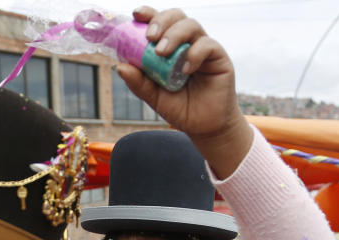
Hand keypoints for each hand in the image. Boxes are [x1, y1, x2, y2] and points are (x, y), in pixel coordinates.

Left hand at [120, 7, 252, 177]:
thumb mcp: (154, 96)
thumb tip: (119, 66)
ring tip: (162, 52)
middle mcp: (186, 43)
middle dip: (161, 21)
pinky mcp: (219, 57)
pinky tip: (185, 70)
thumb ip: (139, 82)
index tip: (136, 15)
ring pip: (191, 25)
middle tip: (150, 37)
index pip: (159, 22)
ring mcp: (203, 48)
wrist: (204, 126)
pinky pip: (208, 45)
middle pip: (176, 16)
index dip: (148, 14)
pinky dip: (194, 54)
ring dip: (174, 35)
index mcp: (169, 47)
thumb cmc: (180, 108)